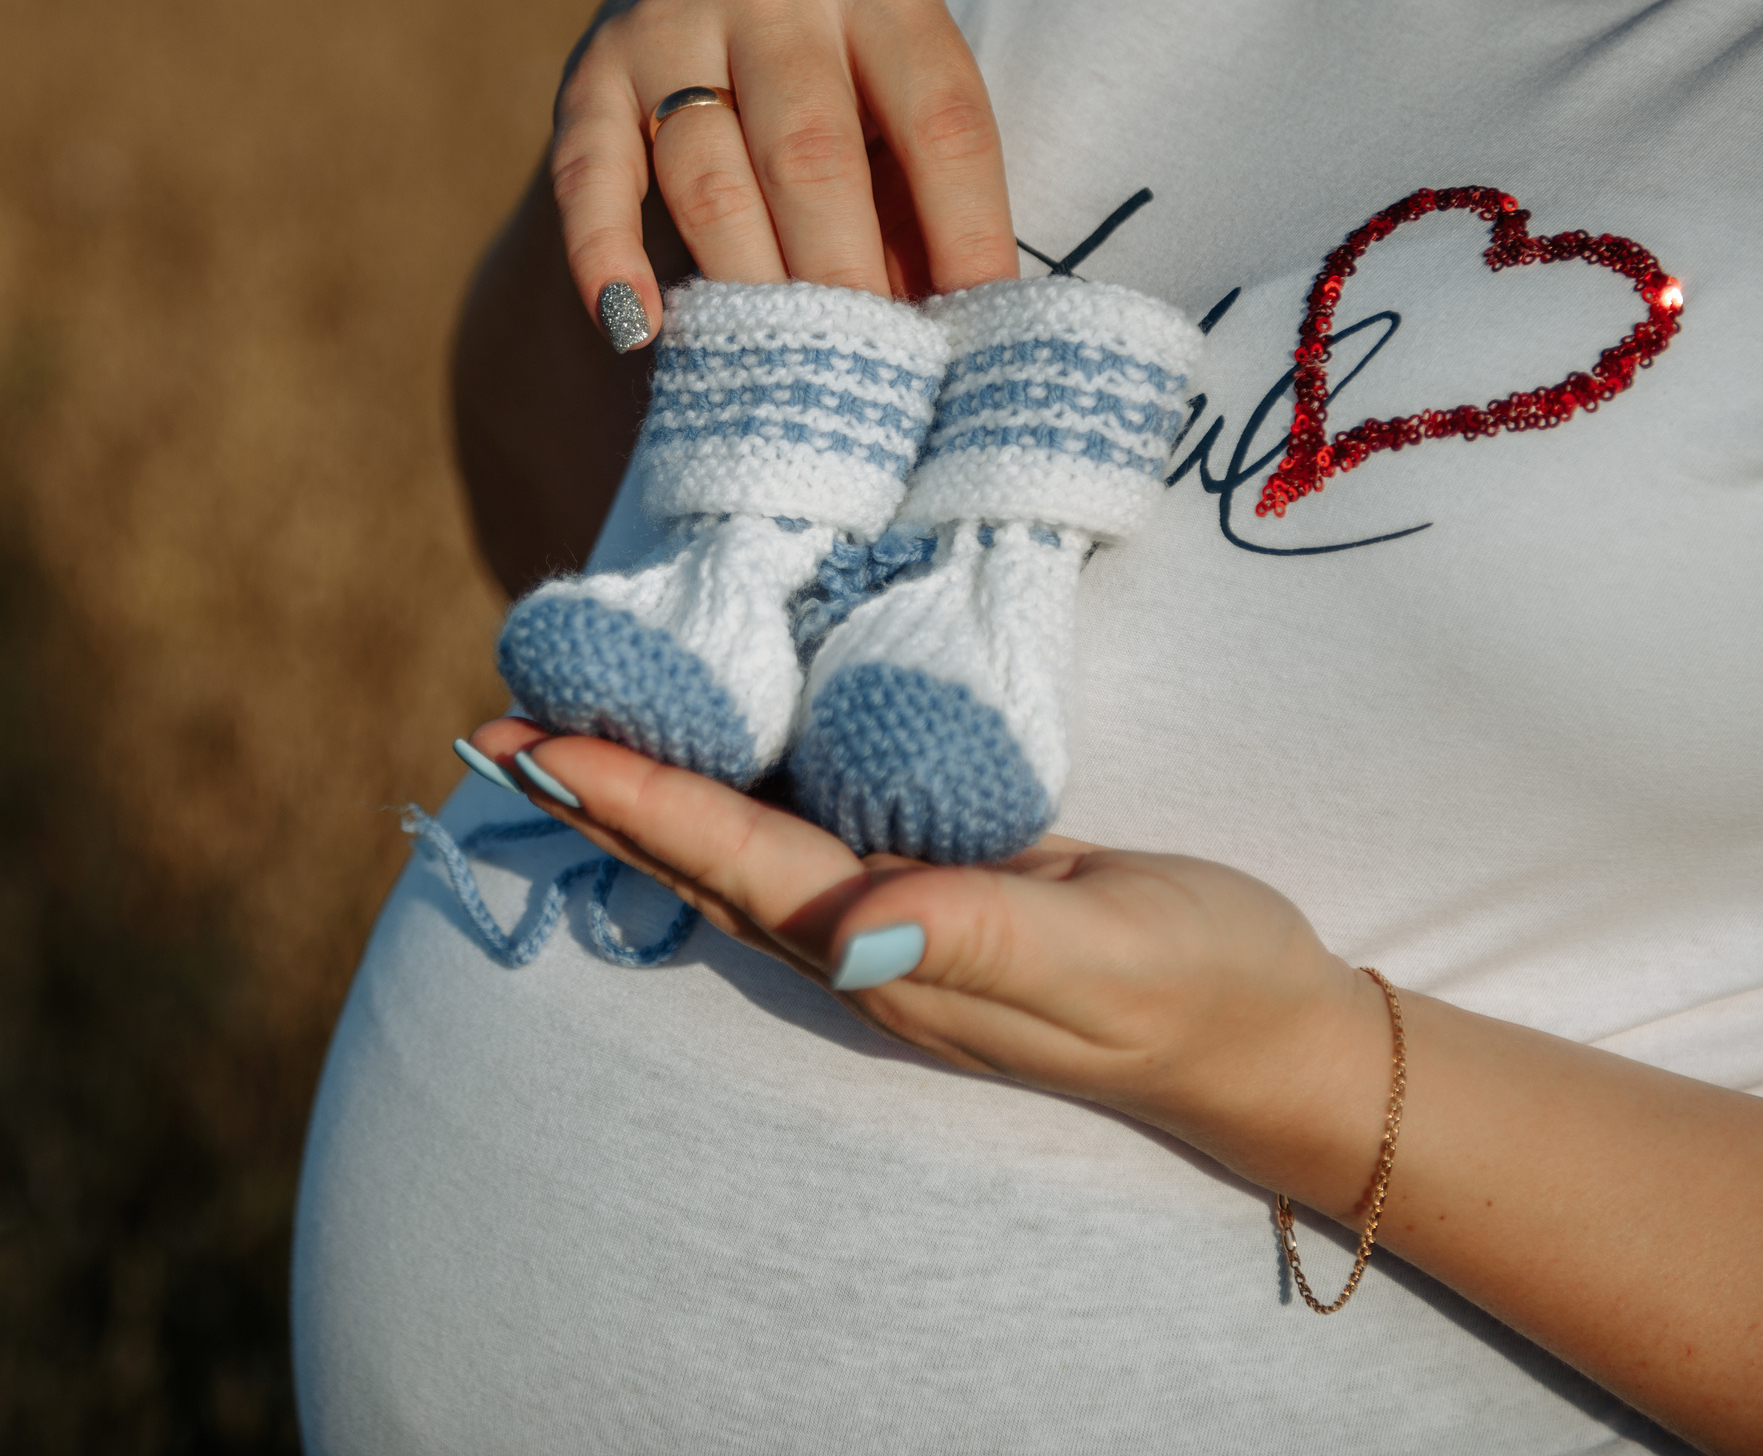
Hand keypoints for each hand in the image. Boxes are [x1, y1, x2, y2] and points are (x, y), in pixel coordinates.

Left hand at [466, 717, 1397, 1213]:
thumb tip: (842, 932)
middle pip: (700, 864)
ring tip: (554, 740)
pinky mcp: (930, 887)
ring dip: (640, 798)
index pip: (733, 865)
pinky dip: (726, 795)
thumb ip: (977, 934)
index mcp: (891, 955)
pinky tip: (697, 760)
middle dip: (595, 798)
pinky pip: (797, 836)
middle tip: (492, 730)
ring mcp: (892, 921)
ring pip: (735, 852)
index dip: (633, 802)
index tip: (537, 746)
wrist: (1270, 1032)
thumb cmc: (1198, 983)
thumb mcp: (1102, 954)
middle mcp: (866, 945)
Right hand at [553, 0, 1019, 342]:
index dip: (967, 232)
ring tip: (779, 370)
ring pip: (708, 176)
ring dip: (746, 282)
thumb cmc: (836, 90)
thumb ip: (921, 207)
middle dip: (845, 274)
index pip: (940, 120)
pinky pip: (591, 180)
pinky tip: (634, 328)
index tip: (978, 328)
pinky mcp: (589, 78)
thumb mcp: (896, 110)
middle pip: (812, 152)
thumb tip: (942, 344)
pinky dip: (606, 258)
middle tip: (869, 370)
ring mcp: (668, 24)